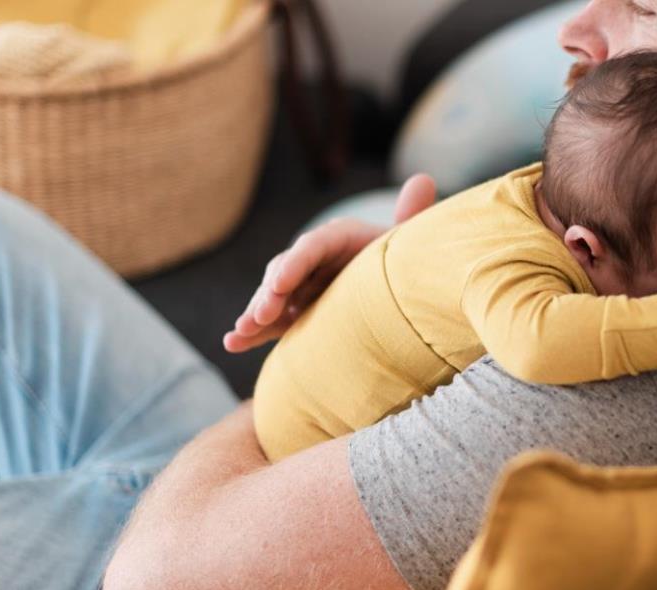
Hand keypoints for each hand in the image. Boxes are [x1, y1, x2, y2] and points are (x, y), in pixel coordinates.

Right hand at [223, 174, 436, 352]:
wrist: (394, 284)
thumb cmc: (399, 259)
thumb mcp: (404, 240)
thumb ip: (411, 216)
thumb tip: (424, 180)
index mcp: (337, 238)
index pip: (313, 247)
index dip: (295, 263)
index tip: (280, 282)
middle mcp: (312, 260)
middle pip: (286, 272)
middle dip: (270, 294)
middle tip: (262, 315)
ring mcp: (300, 286)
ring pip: (272, 298)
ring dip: (255, 314)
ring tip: (241, 333)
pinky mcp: (294, 311)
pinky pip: (272, 321)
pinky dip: (252, 332)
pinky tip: (232, 343)